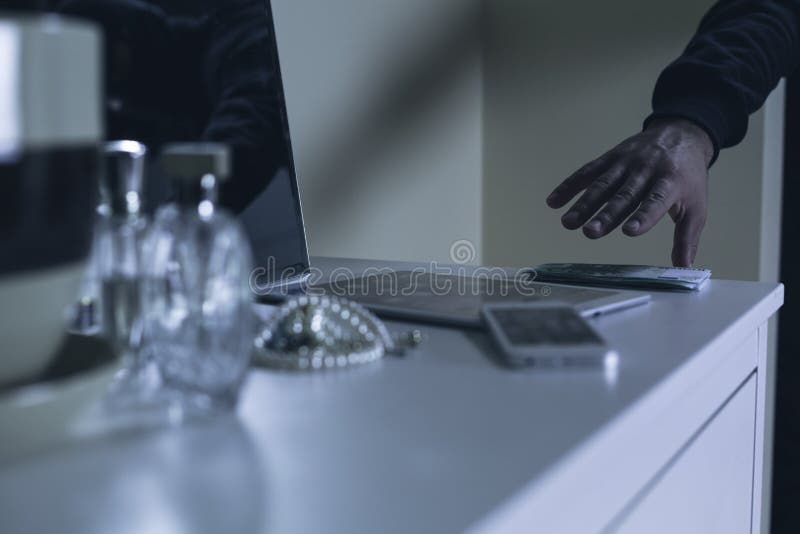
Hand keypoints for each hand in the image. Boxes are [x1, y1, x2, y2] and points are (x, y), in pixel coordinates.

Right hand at [546, 118, 713, 266]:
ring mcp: (626, 163)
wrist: (681, 133)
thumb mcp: (696, 205)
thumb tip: (684, 268)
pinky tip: (554, 201)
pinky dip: (569, 186)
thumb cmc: (687, 177)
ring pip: (602, 185)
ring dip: (583, 204)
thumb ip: (686, 237)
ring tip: (568, 223)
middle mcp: (646, 170)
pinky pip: (587, 172)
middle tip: (591, 233)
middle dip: (606, 214)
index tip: (630, 231)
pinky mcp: (610, 157)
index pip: (656, 201)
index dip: (643, 216)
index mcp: (671, 182)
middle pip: (624, 195)